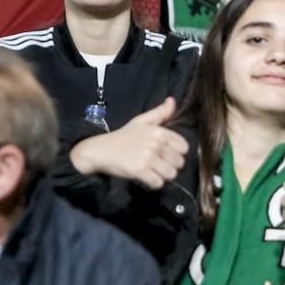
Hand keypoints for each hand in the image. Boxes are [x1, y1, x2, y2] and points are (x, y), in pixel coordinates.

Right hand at [69, 97, 187, 189]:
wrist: (100, 150)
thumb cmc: (123, 136)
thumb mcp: (141, 121)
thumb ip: (160, 112)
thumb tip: (172, 100)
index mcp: (159, 132)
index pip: (184, 147)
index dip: (178, 152)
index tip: (167, 154)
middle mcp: (156, 144)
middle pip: (179, 162)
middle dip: (171, 165)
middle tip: (159, 164)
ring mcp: (148, 158)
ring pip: (171, 174)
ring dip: (164, 176)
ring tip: (154, 172)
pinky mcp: (140, 171)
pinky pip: (158, 183)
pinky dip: (154, 184)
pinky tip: (147, 178)